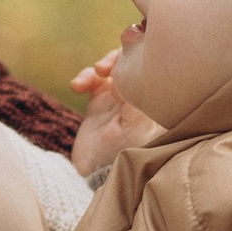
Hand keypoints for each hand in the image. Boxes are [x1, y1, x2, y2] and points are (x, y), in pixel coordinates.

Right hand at [69, 46, 158, 178]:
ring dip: (101, 65)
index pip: (155, 68)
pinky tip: (76, 86)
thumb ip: (133, 99)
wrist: (95, 175)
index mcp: (154, 100)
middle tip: (106, 66)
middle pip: (133, 62)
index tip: (126, 57)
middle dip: (118, 57)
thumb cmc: (121, 154)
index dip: (141, 55)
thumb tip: (126, 73)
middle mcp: (138, 97)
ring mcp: (118, 98)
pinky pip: (92, 79)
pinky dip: (84, 77)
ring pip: (112, 67)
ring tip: (95, 73)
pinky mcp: (99, 102)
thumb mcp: (133, 128)